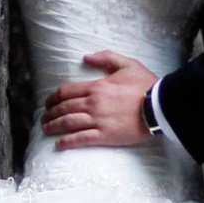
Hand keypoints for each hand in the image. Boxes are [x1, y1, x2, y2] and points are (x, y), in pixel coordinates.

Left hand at [40, 51, 154, 149]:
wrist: (159, 106)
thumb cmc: (146, 85)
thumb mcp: (127, 64)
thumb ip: (106, 58)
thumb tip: (86, 58)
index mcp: (97, 87)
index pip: (67, 91)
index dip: (54, 97)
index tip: (48, 102)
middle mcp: (93, 103)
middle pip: (64, 108)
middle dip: (50, 113)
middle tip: (44, 117)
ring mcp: (98, 120)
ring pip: (68, 123)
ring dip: (54, 126)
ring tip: (46, 130)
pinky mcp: (105, 135)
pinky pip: (81, 139)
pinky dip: (67, 142)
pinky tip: (59, 144)